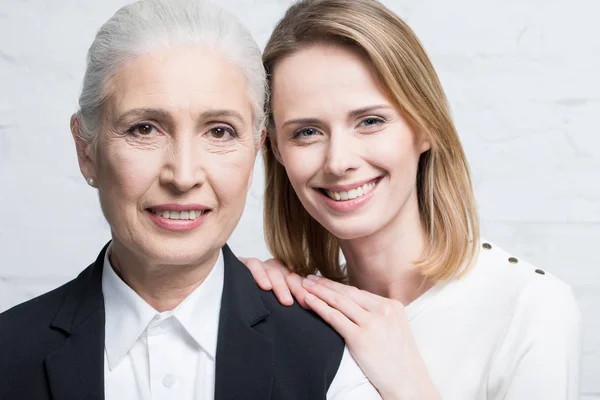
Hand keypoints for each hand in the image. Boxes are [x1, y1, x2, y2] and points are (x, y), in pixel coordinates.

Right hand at [238, 257, 309, 307]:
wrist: (227, 290)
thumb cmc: (257, 302)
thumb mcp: (277, 302)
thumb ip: (290, 302)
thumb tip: (308, 311)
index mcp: (285, 275)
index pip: (299, 281)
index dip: (305, 291)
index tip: (311, 304)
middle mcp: (274, 268)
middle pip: (290, 275)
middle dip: (298, 290)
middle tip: (304, 303)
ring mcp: (261, 265)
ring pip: (274, 270)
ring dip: (281, 286)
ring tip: (286, 301)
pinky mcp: (244, 263)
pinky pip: (254, 265)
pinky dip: (260, 274)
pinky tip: (265, 286)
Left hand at [302, 275, 440, 399]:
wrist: (407, 382)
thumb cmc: (398, 360)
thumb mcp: (395, 329)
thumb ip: (378, 315)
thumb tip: (355, 307)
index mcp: (392, 306)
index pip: (358, 292)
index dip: (337, 286)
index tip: (322, 281)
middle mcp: (383, 310)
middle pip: (347, 293)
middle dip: (325, 284)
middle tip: (308, 278)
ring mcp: (373, 323)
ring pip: (339, 302)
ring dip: (319, 292)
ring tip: (304, 285)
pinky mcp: (361, 338)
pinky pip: (335, 318)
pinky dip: (319, 307)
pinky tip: (308, 300)